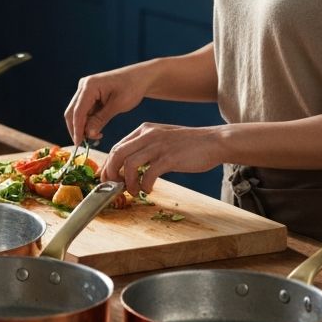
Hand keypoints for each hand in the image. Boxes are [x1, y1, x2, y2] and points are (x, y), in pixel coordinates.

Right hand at [64, 64, 150, 146]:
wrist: (140, 78)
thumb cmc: (132, 88)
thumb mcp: (118, 105)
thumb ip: (101, 119)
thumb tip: (88, 134)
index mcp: (89, 86)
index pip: (77, 111)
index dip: (76, 128)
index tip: (78, 144)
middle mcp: (83, 86)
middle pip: (72, 112)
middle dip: (77, 129)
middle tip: (85, 144)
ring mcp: (85, 90)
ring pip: (77, 113)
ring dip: (83, 127)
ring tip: (96, 137)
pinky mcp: (89, 95)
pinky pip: (84, 112)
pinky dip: (88, 122)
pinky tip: (97, 130)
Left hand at [99, 122, 223, 195]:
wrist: (214, 141)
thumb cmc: (189, 144)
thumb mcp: (162, 139)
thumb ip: (146, 148)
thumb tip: (130, 167)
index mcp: (144, 130)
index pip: (117, 146)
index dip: (108, 165)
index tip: (107, 179)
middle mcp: (147, 135)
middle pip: (117, 154)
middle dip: (111, 173)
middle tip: (114, 187)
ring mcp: (158, 145)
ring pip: (129, 164)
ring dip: (128, 182)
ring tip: (133, 191)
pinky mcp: (169, 157)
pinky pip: (148, 174)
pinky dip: (144, 185)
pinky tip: (149, 190)